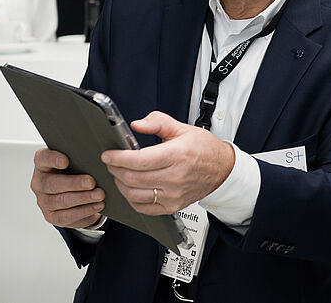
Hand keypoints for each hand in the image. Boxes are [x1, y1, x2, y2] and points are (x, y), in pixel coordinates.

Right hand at [31, 148, 105, 228]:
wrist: (75, 193)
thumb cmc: (75, 171)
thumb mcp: (76, 160)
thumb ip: (80, 155)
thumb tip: (101, 152)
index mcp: (43, 164)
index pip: (43, 158)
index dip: (52, 159)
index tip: (65, 161)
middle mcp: (40, 182)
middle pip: (52, 184)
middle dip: (74, 183)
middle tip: (91, 182)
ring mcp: (44, 201)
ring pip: (61, 201)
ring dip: (83, 198)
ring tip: (99, 195)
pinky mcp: (52, 216)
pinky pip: (67, 216)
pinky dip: (84, 210)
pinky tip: (96, 205)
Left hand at [101, 111, 234, 214]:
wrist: (222, 169)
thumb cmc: (204, 149)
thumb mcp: (182, 128)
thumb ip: (158, 122)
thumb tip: (137, 124)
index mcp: (176, 155)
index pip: (139, 160)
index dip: (118, 158)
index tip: (108, 155)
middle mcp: (175, 177)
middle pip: (133, 178)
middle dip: (115, 169)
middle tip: (111, 162)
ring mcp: (174, 194)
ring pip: (135, 195)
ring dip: (120, 185)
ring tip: (119, 174)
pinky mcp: (173, 206)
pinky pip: (144, 208)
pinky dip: (132, 200)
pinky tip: (130, 190)